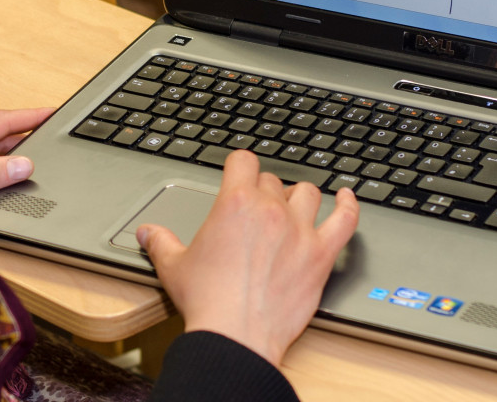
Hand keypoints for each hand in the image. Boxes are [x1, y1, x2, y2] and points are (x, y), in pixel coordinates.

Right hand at [136, 150, 358, 366]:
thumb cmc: (207, 302)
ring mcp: (300, 231)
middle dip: (264, 191)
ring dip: (299, 197)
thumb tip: (147, 233)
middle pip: (273, 181)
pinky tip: (347, 198)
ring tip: (292, 206)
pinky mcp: (321, 255)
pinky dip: (349, 206)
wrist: (235, 335)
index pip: (244, 161)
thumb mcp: (174, 266)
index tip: (240, 173)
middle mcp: (271, 210)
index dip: (241, 166)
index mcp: (235, 203)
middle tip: (256, 210)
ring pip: (307, 194)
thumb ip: (161, 243)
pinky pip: (345, 220)